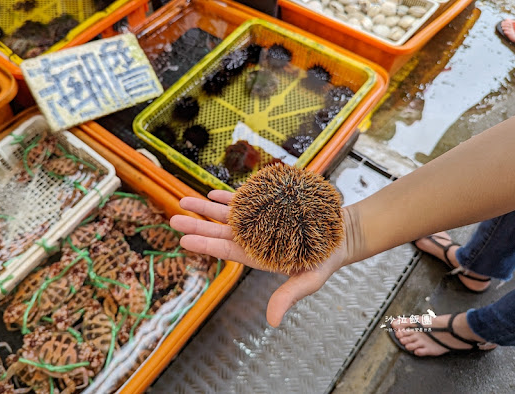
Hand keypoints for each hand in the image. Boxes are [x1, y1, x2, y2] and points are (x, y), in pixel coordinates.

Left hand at [171, 190, 354, 326]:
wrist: (340, 235)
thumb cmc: (325, 260)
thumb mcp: (309, 280)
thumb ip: (288, 296)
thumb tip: (272, 322)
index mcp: (259, 256)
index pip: (227, 250)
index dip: (206, 244)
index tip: (185, 240)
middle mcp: (254, 238)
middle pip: (220, 231)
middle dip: (197, 224)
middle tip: (174, 219)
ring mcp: (260, 221)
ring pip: (227, 214)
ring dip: (205, 207)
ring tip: (184, 200)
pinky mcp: (269, 206)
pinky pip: (244, 201)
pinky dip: (227, 197)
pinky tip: (212, 193)